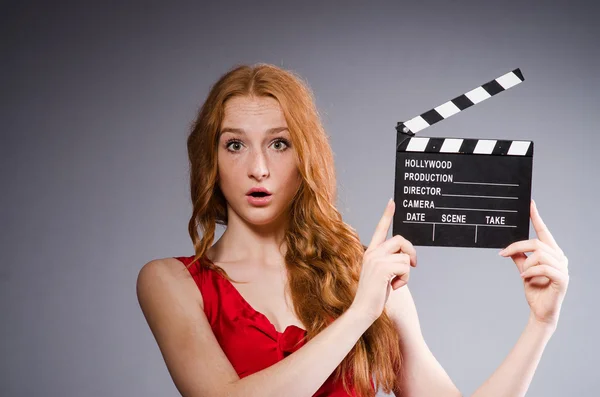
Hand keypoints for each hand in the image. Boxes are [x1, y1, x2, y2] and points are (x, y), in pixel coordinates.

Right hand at [350, 199, 416, 323]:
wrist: (363, 309)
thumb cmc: (374, 295)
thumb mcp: (382, 274)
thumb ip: (390, 262)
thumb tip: (407, 256)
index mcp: (371, 252)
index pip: (380, 229)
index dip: (387, 215)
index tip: (392, 202)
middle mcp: (372, 252)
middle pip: (401, 240)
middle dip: (411, 253)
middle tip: (414, 265)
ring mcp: (376, 259)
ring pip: (405, 257)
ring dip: (406, 272)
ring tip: (395, 283)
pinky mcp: (382, 267)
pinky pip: (405, 267)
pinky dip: (404, 279)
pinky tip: (393, 287)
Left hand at [499, 200, 568, 327]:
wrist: (540, 311)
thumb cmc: (534, 290)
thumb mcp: (523, 269)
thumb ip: (518, 256)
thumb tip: (508, 247)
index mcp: (552, 252)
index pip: (543, 231)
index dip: (536, 217)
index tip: (529, 203)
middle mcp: (560, 257)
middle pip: (537, 242)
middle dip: (517, 246)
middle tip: (504, 253)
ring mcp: (563, 268)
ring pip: (539, 254)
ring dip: (525, 264)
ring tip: (522, 274)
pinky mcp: (562, 279)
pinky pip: (543, 268)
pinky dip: (530, 272)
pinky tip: (525, 278)